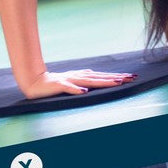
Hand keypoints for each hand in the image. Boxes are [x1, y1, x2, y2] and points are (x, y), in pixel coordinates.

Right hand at [18, 68, 135, 98]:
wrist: (35, 82)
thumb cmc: (56, 83)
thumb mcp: (74, 81)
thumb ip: (85, 79)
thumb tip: (96, 76)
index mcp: (83, 76)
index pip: (103, 76)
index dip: (117, 76)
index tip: (131, 77)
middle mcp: (79, 76)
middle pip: (100, 77)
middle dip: (116, 78)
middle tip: (131, 78)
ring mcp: (70, 80)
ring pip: (89, 81)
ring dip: (103, 82)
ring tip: (116, 83)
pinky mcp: (59, 85)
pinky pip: (68, 88)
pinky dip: (76, 90)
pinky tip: (84, 92)